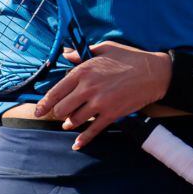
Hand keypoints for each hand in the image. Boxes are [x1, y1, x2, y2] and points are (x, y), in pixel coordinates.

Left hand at [33, 41, 171, 149]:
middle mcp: (88, 88)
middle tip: (59, 113)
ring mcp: (100, 103)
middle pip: (62, 108)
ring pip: (75, 120)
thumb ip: (83, 53)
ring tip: (70, 123)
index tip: (38, 110)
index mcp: (84, 71)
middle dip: (58, 113)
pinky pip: (93, 131)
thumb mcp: (105, 48)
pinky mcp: (111, 114)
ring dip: (70, 123)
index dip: (44, 103)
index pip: (57, 91)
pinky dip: (83, 139)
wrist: (154, 73)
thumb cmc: (130, 58)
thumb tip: (67, 54)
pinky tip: (77, 144)